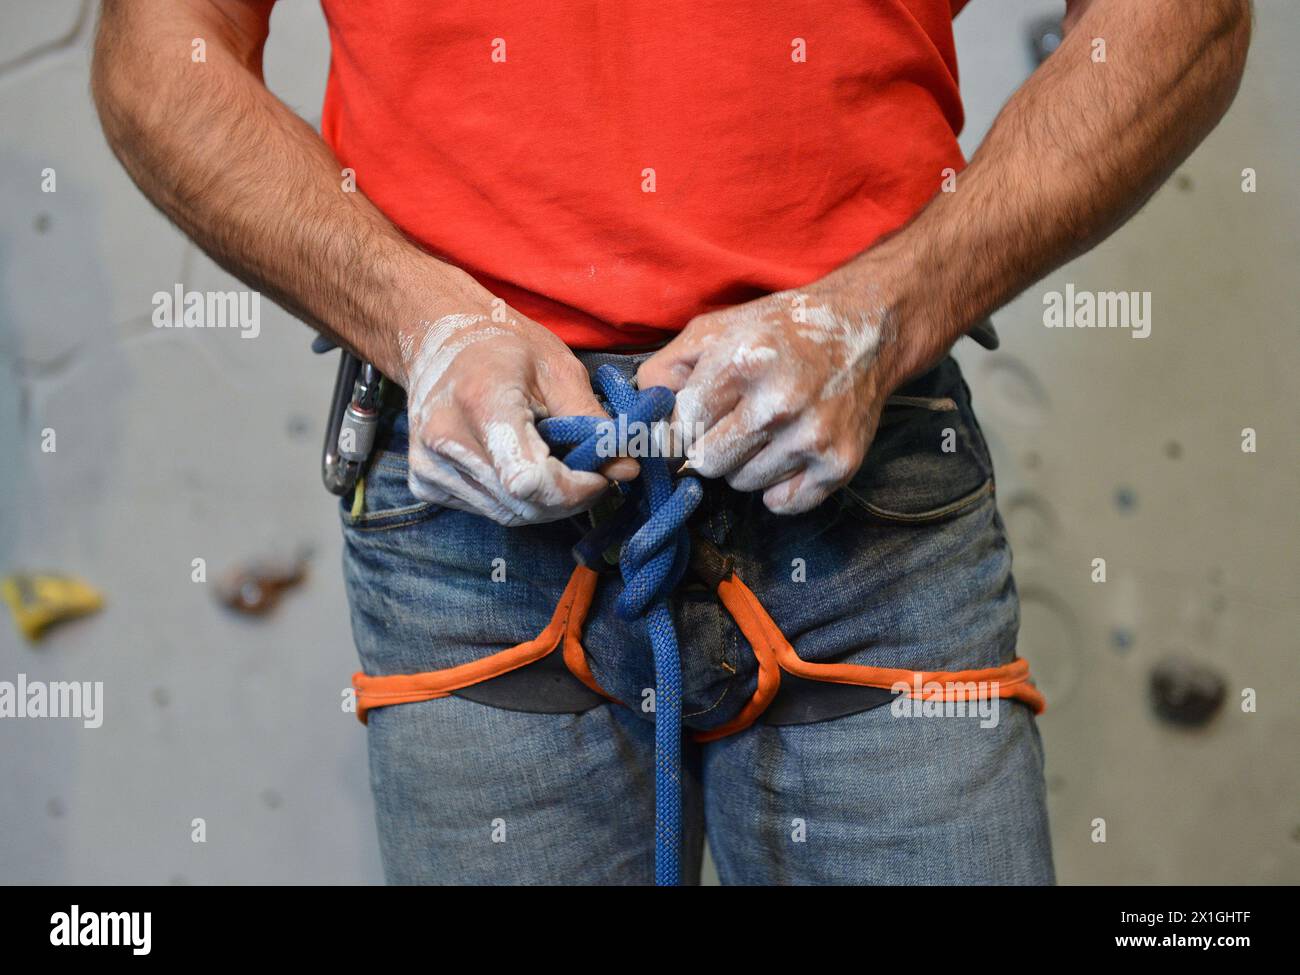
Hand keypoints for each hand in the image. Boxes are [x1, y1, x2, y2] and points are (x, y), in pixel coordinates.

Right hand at [399, 305, 636, 525]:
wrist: (437, 341)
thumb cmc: (502, 347)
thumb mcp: (557, 368)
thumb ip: (591, 421)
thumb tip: (626, 466)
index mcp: (480, 402)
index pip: (530, 480)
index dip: (574, 489)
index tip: (598, 472)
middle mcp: (446, 440)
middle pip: (523, 504)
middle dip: (569, 498)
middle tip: (590, 471)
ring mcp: (429, 466)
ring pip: (509, 514)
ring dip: (546, 502)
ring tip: (558, 466)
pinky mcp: (425, 483)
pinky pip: (489, 510)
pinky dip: (518, 500)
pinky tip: (524, 467)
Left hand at [637, 276, 905, 514]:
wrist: (866, 331)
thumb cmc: (781, 330)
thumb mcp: (716, 329)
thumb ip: (666, 368)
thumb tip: (640, 417)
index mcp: (744, 363)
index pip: (682, 427)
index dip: (679, 429)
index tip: (690, 423)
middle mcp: (779, 404)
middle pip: (707, 463)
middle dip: (710, 448)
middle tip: (731, 424)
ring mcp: (812, 437)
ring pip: (742, 485)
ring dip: (744, 465)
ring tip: (764, 431)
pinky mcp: (839, 464)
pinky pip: (782, 504)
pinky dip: (777, 487)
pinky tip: (786, 452)